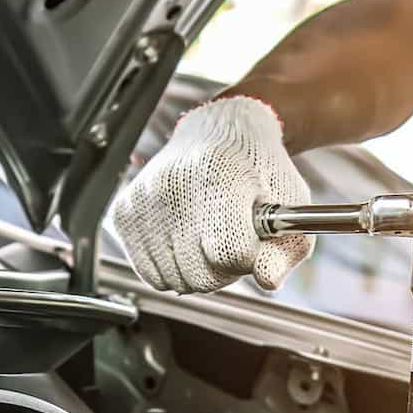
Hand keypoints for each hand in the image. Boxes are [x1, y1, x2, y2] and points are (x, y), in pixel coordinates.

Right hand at [111, 97, 312, 292]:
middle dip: (224, 269)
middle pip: (201, 275)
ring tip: (208, 239)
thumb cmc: (257, 169)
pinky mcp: (125, 214)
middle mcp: (174, 185)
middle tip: (231, 242)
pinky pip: (151, 275)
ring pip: (176, 281)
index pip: (231, 254)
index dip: (248, 257)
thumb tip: (267, 281)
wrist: (221, 131)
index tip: (251, 239)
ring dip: (197, 271)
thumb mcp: (287, 203)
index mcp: (219, 175)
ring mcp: (145, 201)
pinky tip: (185, 241)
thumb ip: (284, 249)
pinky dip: (172, 269)